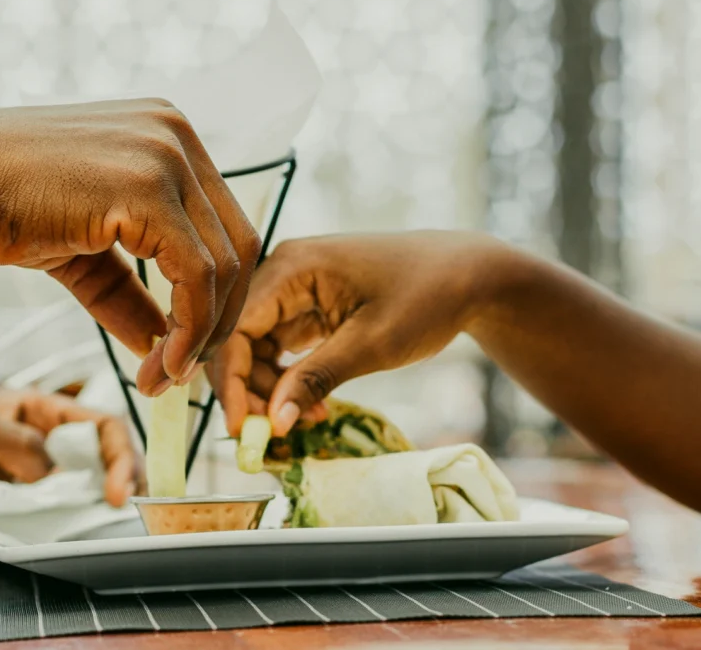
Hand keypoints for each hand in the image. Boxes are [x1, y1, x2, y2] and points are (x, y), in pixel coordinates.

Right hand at [0, 100, 260, 392]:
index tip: (188, 347)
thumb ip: (130, 292)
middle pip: (238, 245)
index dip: (218, 295)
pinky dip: (189, 329)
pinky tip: (161, 364)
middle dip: (219, 320)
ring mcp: (166, 155)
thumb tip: (164, 345)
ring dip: (200, 336)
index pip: (222, 226)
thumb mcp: (84, 253)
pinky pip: (196, 275)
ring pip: (222, 266)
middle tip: (183, 374)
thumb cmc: (1, 208)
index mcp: (168, 135)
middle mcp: (177, 135)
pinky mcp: (148, 188)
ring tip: (162, 379)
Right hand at [210, 232, 512, 436]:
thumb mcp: (372, 343)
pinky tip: (312, 403)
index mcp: (292, 267)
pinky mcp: (308, 304)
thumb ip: (316, 379)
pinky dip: (290, 378)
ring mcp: (294, 288)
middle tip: (275, 432)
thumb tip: (273, 423)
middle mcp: (283, 272)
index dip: (230, 382)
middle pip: (240, 340)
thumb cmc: (427, 297)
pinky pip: (280, 346)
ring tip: (309, 418)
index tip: (241, 429)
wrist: (470, 275)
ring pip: (257, 348)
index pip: (235, 329)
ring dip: (273, 389)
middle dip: (251, 390)